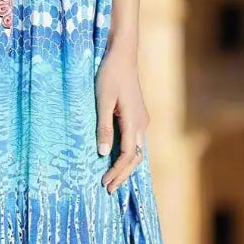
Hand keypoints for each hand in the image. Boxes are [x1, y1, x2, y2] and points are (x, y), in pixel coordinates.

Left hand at [95, 47, 149, 193]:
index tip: (105, 183)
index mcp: (134, 121)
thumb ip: (103, 127)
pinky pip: (135, 142)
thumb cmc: (110, 74)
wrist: (123, 54)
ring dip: (125, 167)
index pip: (128, 156)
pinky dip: (127, 156)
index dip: (117, 172)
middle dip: (122, 175)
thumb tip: (103, 153)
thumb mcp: (102, 101)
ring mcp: (142, 120)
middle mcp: (142, 124)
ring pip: (137, 151)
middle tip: (108, 189)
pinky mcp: (138, 116)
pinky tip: (116, 160)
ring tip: (112, 179)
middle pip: (136, 158)